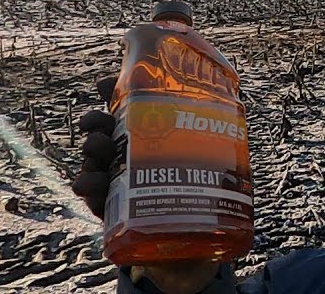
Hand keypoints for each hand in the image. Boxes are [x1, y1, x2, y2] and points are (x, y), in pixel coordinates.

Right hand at [70, 74, 221, 293]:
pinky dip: (88, 188)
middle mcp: (133, 155)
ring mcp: (122, 183)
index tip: (104, 82)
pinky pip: (96, 198)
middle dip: (96, 121)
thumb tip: (236, 89)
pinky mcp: (117, 212)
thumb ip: (221, 125)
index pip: (129, 108)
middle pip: (106, 132)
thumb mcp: (217, 153)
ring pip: (97, 161)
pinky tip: (87, 184)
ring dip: (91, 151)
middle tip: (96, 120)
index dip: (113, 92)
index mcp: (153, 135)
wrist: (198, 242)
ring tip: (96, 149)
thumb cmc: (204, 189)